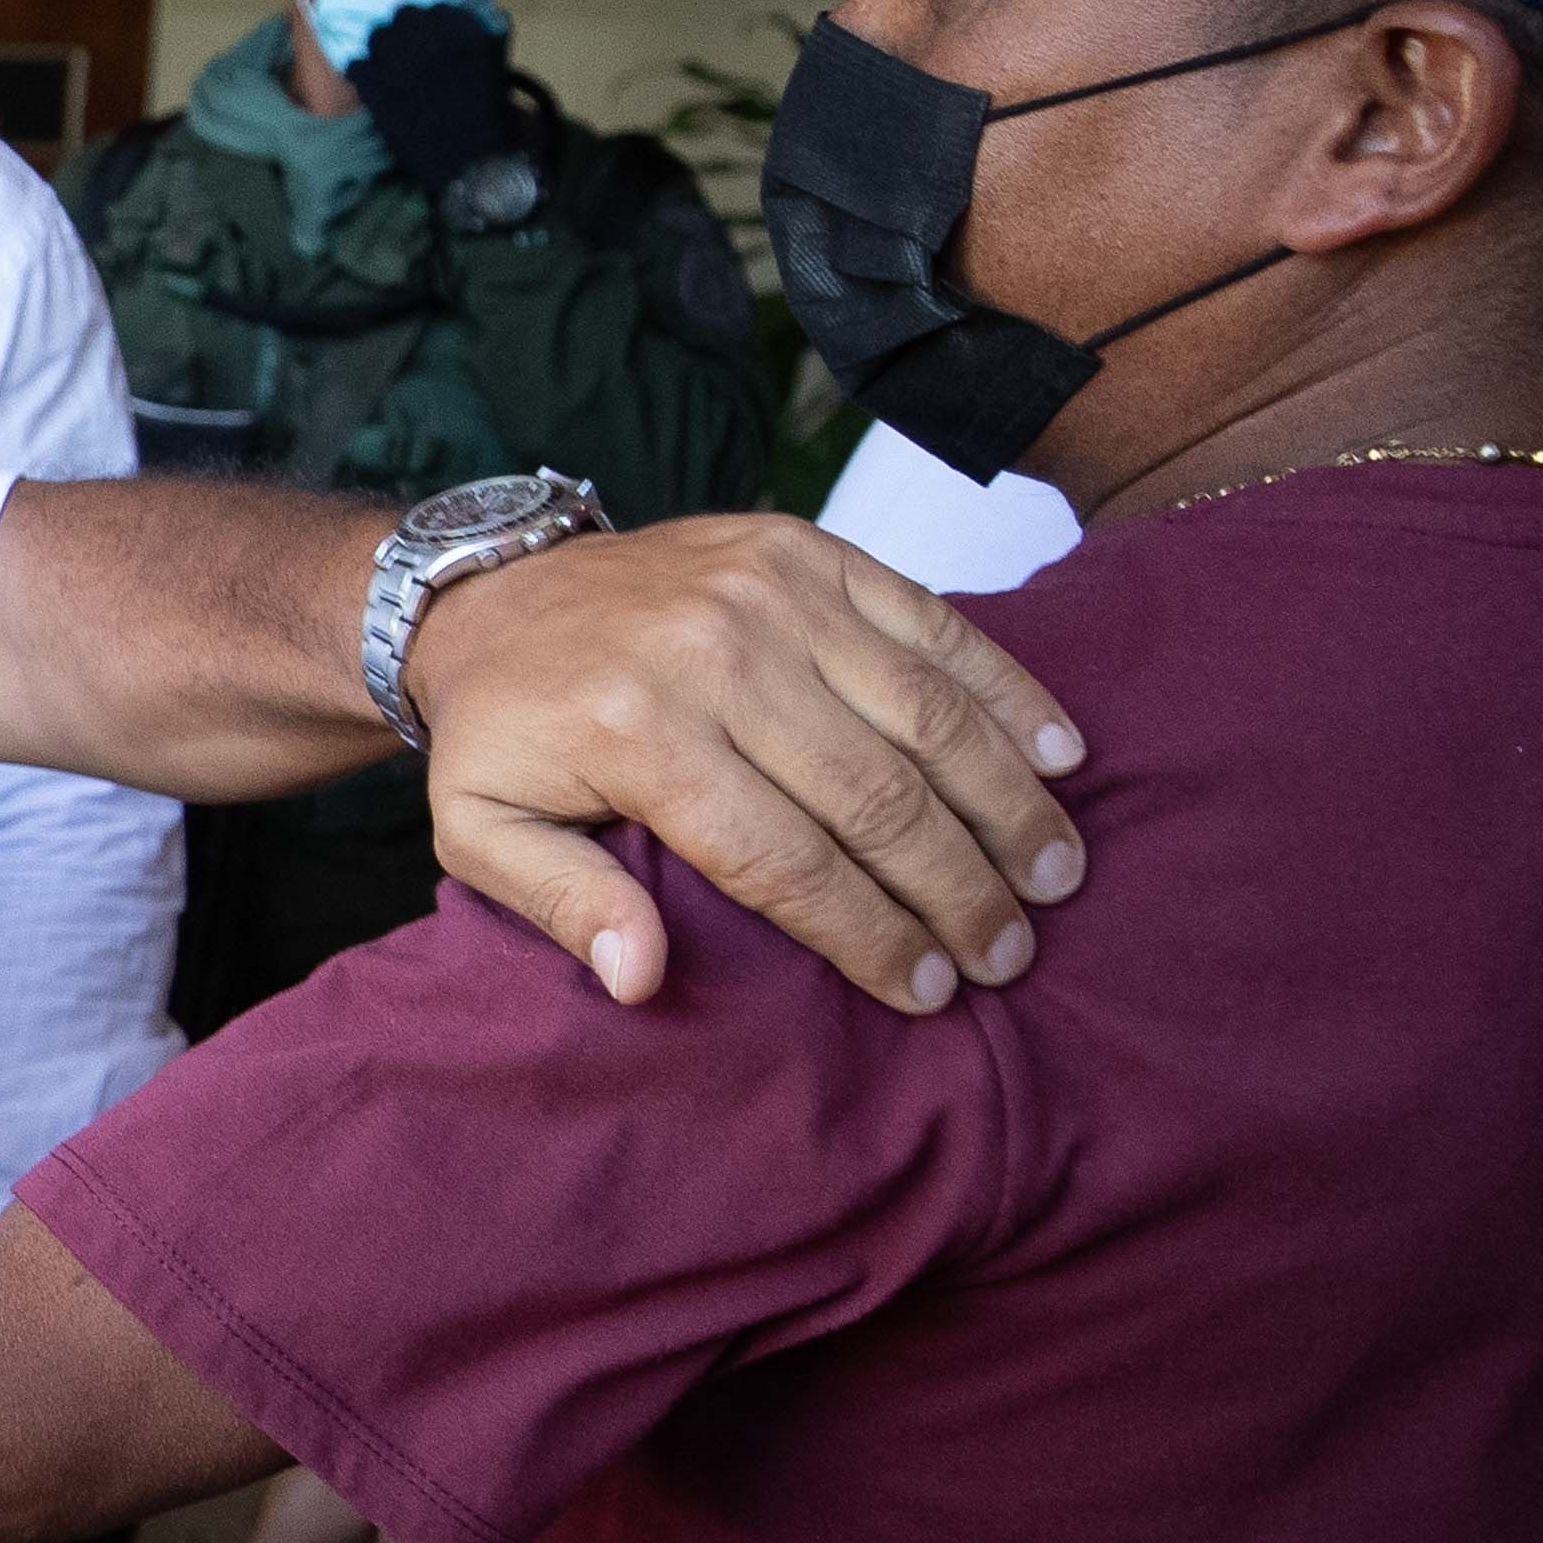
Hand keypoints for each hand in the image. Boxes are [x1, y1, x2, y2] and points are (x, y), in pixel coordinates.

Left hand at [346, 0, 513, 196]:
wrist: (470, 160)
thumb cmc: (486, 116)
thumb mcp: (492, 67)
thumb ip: (476, 37)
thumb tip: (455, 17)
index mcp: (461, 34)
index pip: (436, 9)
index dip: (432, 23)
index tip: (432, 35)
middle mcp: (428, 41)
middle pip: (403, 16)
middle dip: (406, 31)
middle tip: (408, 49)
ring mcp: (399, 64)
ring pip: (378, 36)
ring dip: (383, 48)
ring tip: (390, 66)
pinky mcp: (376, 89)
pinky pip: (358, 66)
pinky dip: (363, 71)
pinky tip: (372, 82)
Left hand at [400, 513, 1083, 1014]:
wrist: (490, 590)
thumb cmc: (505, 731)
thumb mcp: (482, 831)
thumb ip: (561, 905)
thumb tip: (640, 979)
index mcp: (640, 734)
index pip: (786, 860)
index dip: (868, 935)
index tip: (929, 992)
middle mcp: (717, 654)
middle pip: (873, 794)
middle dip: (956, 888)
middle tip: (1010, 955)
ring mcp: (771, 591)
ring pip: (922, 712)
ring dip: (1003, 800)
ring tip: (1058, 876)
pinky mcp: (807, 550)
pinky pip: (930, 622)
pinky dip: (1005, 687)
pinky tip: (1060, 752)